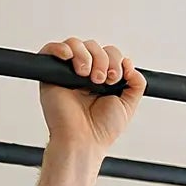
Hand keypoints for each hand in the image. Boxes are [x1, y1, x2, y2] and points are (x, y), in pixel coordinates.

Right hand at [38, 36, 143, 153]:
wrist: (83, 141)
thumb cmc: (101, 130)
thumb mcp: (128, 106)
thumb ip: (136, 84)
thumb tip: (130, 63)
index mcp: (101, 79)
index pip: (108, 53)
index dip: (114, 60)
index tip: (116, 78)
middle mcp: (84, 74)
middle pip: (93, 46)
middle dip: (103, 59)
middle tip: (103, 80)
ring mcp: (67, 72)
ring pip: (75, 44)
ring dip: (86, 56)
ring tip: (88, 76)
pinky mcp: (50, 74)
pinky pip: (51, 49)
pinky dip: (60, 48)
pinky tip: (68, 58)